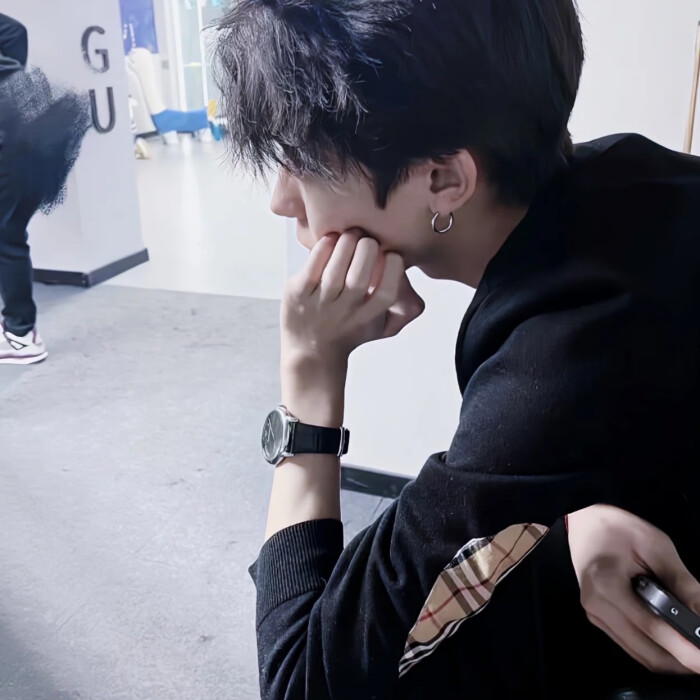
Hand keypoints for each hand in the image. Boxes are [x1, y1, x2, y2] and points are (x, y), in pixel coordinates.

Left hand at [281, 230, 424, 364]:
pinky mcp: (298, 294)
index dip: (392, 266)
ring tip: (351, 235)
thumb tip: (413, 284)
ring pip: (336, 268)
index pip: (388, 291)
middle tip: (367, 240)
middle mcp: (345, 312)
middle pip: (360, 277)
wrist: (311, 352)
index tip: (390, 254)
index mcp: (370, 317)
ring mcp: (320, 303)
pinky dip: (324, 247)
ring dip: (347, 243)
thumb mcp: (383, 327)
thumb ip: (406, 310)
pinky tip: (332, 240)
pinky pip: (313, 265)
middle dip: (368, 248)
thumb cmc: (350, 331)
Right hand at [568, 504, 699, 673]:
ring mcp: (596, 615)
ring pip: (641, 655)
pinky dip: (657, 651)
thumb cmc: (617, 529)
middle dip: (682, 660)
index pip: (652, 628)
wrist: (584, 522)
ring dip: (672, 660)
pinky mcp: (598, 618)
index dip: (684, 650)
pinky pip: (633, 646)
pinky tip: (675, 643)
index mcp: (607, 584)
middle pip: (647, 651)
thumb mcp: (656, 546)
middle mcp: (597, 606)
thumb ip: (683, 584)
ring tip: (695, 651)